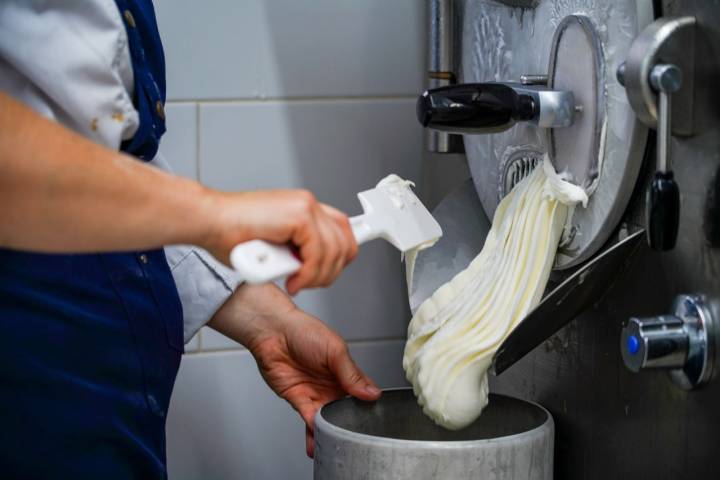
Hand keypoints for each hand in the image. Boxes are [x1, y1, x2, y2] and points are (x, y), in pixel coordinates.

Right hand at [203, 189, 357, 293]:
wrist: (209, 221)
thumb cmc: (230, 235)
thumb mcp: (274, 246)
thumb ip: (295, 251)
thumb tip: (309, 267)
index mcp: (303, 208)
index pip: (342, 230)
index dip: (340, 255)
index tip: (330, 271)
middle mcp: (308, 204)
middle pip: (345, 243)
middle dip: (330, 272)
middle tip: (307, 282)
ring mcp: (306, 207)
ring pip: (335, 252)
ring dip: (317, 276)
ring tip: (297, 283)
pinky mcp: (300, 216)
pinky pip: (318, 254)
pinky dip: (308, 273)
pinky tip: (293, 280)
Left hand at [208, 284, 380, 457]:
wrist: (273, 332)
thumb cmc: (304, 331)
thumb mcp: (335, 350)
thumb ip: (352, 374)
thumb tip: (371, 393)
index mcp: (345, 371)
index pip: (362, 392)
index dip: (369, 405)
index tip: (374, 419)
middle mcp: (331, 384)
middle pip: (345, 410)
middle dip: (349, 424)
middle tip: (355, 438)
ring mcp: (315, 393)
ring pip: (327, 419)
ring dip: (330, 432)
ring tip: (335, 446)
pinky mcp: (298, 399)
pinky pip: (308, 419)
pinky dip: (313, 431)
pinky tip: (319, 438)